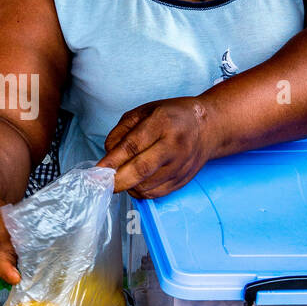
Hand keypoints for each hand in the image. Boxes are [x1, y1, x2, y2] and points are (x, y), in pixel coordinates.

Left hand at [100, 97, 219, 197]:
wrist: (209, 127)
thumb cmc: (173, 116)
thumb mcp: (144, 111)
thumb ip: (122, 131)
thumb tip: (108, 156)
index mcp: (163, 123)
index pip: (133, 146)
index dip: (113, 161)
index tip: (97, 170)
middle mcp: (175, 146)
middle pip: (141, 170)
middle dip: (117, 180)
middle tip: (101, 183)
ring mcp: (181, 166)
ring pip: (146, 185)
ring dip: (128, 185)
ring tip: (121, 176)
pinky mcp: (182, 181)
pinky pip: (155, 194)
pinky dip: (140, 191)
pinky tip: (135, 182)